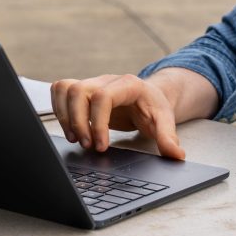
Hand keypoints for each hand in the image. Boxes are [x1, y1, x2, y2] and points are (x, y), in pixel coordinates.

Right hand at [51, 73, 185, 159]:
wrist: (148, 96)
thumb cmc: (154, 107)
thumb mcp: (165, 121)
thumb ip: (168, 137)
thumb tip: (176, 155)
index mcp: (128, 84)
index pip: (102, 97)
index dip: (98, 123)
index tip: (101, 146)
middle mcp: (106, 80)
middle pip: (78, 91)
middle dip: (78, 122)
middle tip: (87, 145)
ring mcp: (92, 83)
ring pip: (65, 89)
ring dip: (65, 116)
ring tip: (76, 139)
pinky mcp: (83, 90)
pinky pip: (60, 90)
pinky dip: (59, 109)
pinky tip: (70, 128)